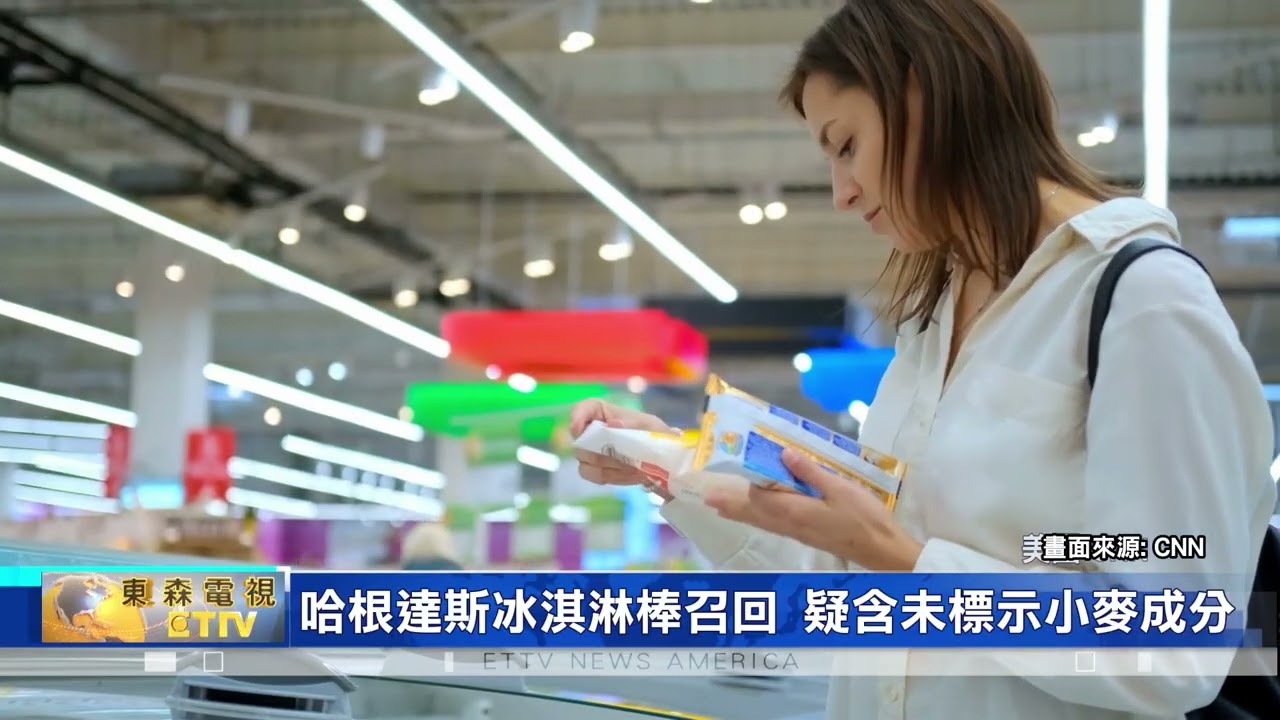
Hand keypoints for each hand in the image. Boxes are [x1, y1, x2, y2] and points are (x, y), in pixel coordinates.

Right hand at [569, 399, 677, 500]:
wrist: (661, 459)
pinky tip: (629, 473)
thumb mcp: (651, 426)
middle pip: (581, 441)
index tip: (577, 429)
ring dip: (610, 465)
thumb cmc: (654, 435)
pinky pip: (593, 475)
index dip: (577, 417)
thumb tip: (612, 424)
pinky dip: (611, 476)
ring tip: (633, 465)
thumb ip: (633, 424)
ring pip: (585, 460)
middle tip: (625, 456)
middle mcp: (592, 431)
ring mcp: (590, 451)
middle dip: (601, 451)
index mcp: (603, 412)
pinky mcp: (594, 469)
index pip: (582, 408)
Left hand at [704, 448, 923, 571]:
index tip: (732, 465)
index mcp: (795, 511)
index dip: (747, 480)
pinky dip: (760, 518)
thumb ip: (811, 473)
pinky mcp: (806, 536)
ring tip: (722, 508)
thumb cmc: (864, 518)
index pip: (760, 495)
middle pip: (754, 513)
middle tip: (708, 499)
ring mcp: (798, 533)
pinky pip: (774, 526)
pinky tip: (759, 516)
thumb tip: (783, 454)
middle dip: (731, 504)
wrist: (882, 550)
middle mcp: (791, 524)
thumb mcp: (841, 489)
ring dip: (742, 513)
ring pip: (763, 522)